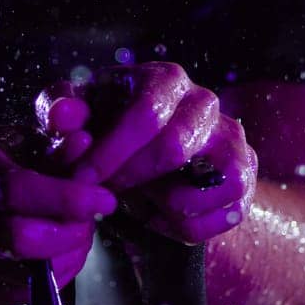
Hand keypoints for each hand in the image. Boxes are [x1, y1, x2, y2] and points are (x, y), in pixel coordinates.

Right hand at [0, 124, 116, 304]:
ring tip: (81, 239)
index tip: (106, 201)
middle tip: (90, 226)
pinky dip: (51, 281)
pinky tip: (64, 258)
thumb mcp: (34, 146)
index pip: (16, 189)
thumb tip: (82, 143)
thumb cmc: (13, 166)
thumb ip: (59, 148)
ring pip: (20, 272)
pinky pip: (16, 294)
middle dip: (67, 235)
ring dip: (65, 259)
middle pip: (16, 237)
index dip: (67, 198)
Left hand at [36, 62, 257, 244]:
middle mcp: (204, 103)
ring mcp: (231, 139)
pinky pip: (225, 213)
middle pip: (175, 147)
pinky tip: (161, 216)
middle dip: (133, 178)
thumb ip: (59, 110)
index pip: (145, 114)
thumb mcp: (76, 116)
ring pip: (211, 180)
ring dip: (166, 202)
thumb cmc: (108, 128)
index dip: (111, 152)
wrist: (149, 158)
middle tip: (107, 193)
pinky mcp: (245, 176)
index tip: (82, 180)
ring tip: (140, 199)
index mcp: (164, 79)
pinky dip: (187, 226)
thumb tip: (63, 117)